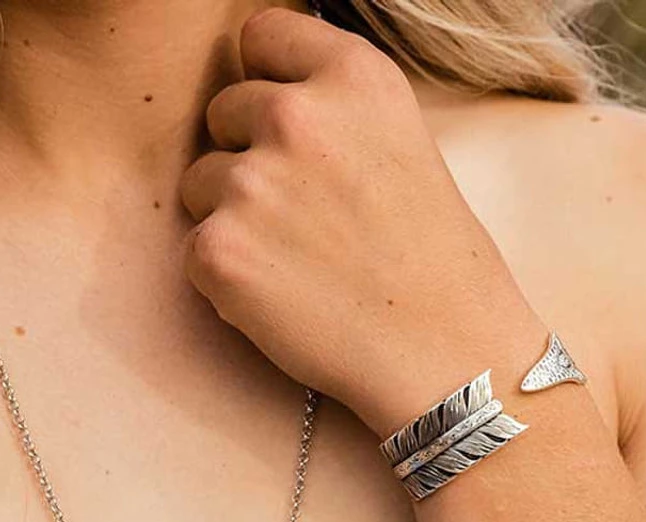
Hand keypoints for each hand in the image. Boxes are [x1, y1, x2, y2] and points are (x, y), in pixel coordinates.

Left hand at [178, 7, 545, 436]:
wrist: (449, 360)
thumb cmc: (440, 268)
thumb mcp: (407, 147)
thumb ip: (337, 113)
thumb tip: (267, 104)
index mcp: (353, 77)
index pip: (261, 36)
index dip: (270, 84)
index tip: (290, 131)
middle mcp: (296, 116)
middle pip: (224, 111)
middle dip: (251, 157)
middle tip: (308, 221)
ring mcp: (251, 184)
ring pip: (201, 184)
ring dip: (234, 220)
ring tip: (302, 267)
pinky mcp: (221, 251)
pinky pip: (195, 251)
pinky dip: (228, 280)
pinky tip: (286, 302)